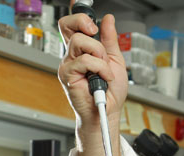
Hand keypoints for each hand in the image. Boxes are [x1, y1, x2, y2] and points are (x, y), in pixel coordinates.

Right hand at [57, 4, 127, 155]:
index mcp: (83, 50)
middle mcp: (72, 55)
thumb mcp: (115, 59)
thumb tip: (108, 19)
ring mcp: (68, 64)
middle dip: (83, 24)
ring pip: (79, 41)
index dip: (78, 17)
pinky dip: (99, 67)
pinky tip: (103, 77)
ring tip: (104, 69)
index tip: (92, 22)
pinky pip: (84, 60)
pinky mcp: (67, 75)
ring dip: (99, 54)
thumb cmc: (110, 91)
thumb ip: (110, 39)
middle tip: (94, 33)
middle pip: (67, 26)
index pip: (71, 25)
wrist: (108, 110)